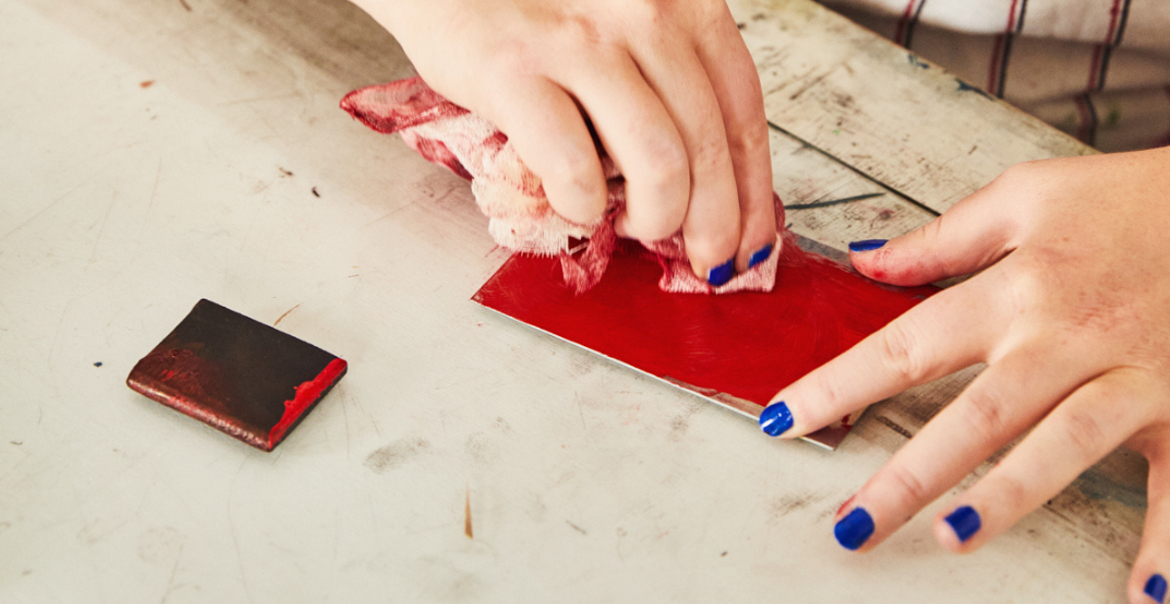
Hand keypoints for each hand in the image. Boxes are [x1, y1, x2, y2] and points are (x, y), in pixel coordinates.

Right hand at [352, 0, 776, 282]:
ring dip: (654, 217)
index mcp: (683, 1)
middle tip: (704, 258)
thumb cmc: (536, 5)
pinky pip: (573, 167)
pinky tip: (576, 205)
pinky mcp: (512, 71)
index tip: (751, 240)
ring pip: (660, 164)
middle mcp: (644, 13)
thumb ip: (668, 81)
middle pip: (710, 146)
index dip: (754, 190)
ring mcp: (579, 42)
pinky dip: (582, 205)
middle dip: (715, 224)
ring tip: (631, 225)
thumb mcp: (625, 21)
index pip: (743, 110)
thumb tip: (711, 183)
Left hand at [759, 147, 1169, 603]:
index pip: (904, 346)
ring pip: (1060, 447)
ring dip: (1010, 497)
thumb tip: (868, 259)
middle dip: (909, 475)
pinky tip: (1146, 592)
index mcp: (1013, 292)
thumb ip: (943, 237)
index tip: (781, 420)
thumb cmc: (1130, 198)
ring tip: (955, 539)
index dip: (836, 386)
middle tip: (855, 526)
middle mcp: (1063, 341)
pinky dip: (1169, 538)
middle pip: (974, 417)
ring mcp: (1129, 377)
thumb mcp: (1027, 197)